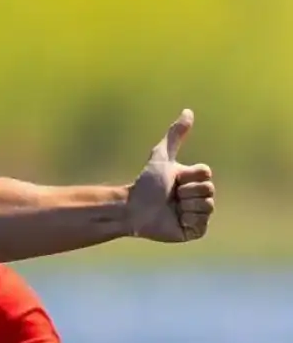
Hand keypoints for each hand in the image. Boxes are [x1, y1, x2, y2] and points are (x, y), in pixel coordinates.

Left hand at [125, 110, 214, 241]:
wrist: (133, 209)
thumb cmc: (145, 184)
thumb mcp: (162, 156)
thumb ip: (175, 136)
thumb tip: (188, 111)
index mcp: (195, 181)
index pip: (206, 174)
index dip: (187, 176)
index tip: (172, 180)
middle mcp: (199, 198)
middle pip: (208, 190)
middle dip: (186, 192)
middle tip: (170, 196)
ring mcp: (197, 215)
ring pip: (207, 206)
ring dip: (185, 206)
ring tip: (171, 208)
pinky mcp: (194, 231)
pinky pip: (202, 224)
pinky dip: (187, 220)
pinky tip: (175, 220)